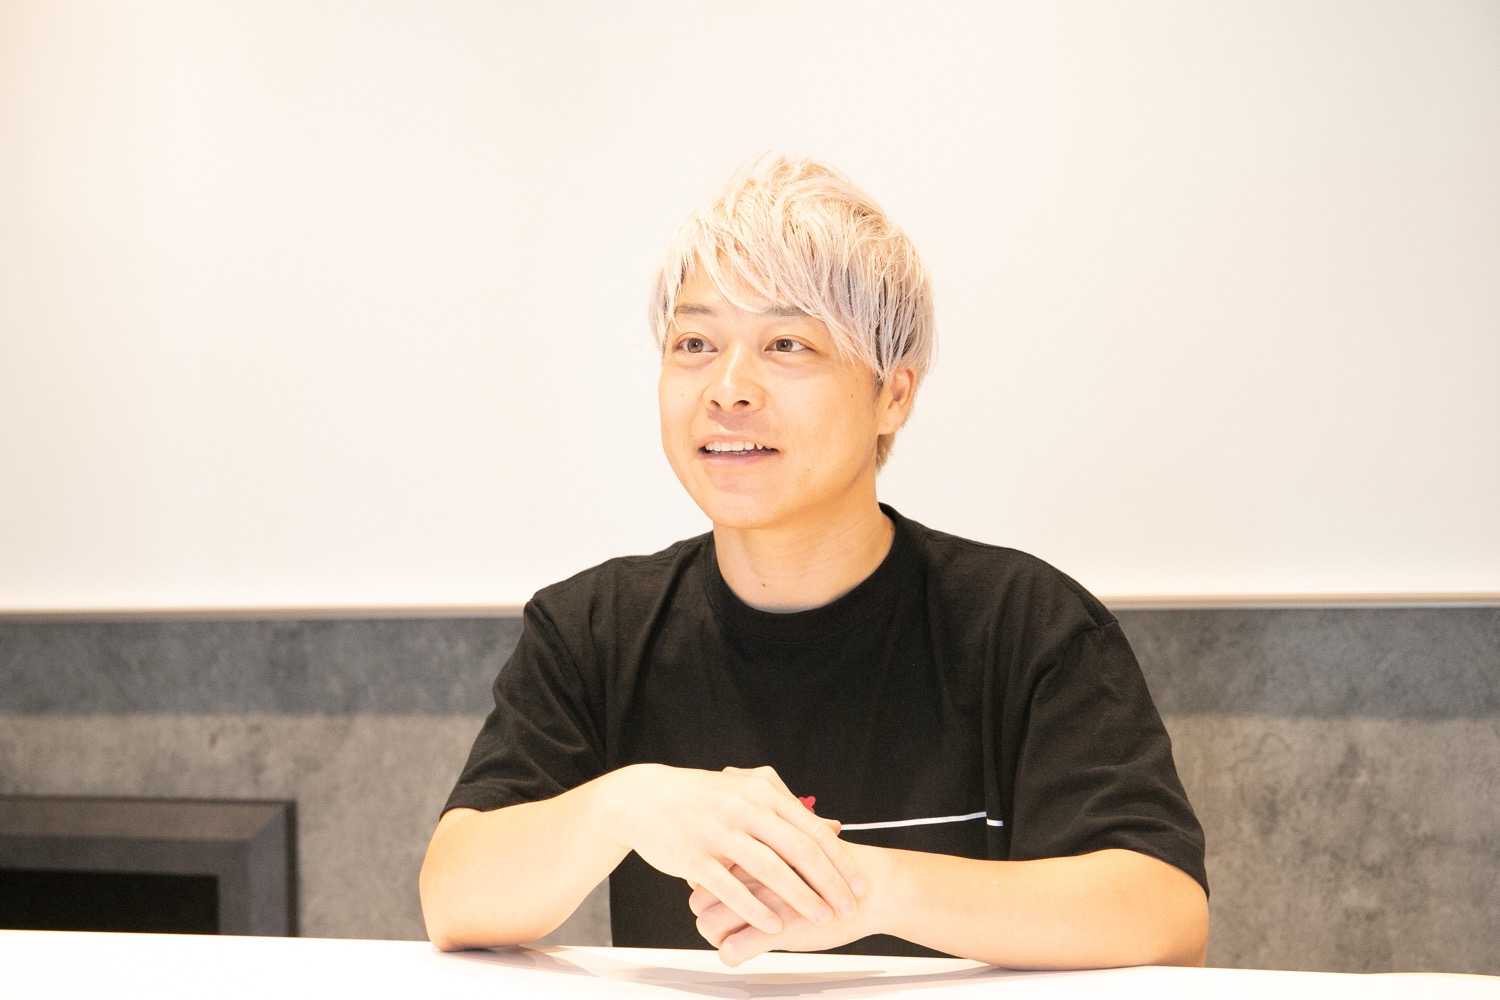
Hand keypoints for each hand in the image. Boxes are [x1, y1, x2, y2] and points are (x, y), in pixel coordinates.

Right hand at [608, 764, 863, 935]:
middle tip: (848, 907)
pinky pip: (731, 887)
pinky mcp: (694, 856)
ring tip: (820, 918)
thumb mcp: (747, 790)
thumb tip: (833, 827)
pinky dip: (755, 908)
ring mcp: (718, 832)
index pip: (812, 829)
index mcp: (761, 792)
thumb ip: (789, 807)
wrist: (644, 797)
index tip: (859, 885)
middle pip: (798, 849)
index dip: (839, 861)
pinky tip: (773, 926)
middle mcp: (743, 808)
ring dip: (799, 897)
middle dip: (829, 883)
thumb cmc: (702, 797)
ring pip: (769, 870)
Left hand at [689, 846, 882, 966]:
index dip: (706, 884)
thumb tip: (734, 852)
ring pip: (708, 924)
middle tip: (723, 918)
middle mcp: (752, 872)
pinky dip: (732, 954)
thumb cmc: (832, 868)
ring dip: (716, 935)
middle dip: (707, 912)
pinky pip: (732, 949)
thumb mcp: (793, 844)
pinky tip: (743, 950)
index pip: (706, 867)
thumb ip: (763, 845)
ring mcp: (762, 901)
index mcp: (755, 846)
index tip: (716, 892)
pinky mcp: (776, 930)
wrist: (870, 888)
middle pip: (699, 897)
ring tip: (732, 936)